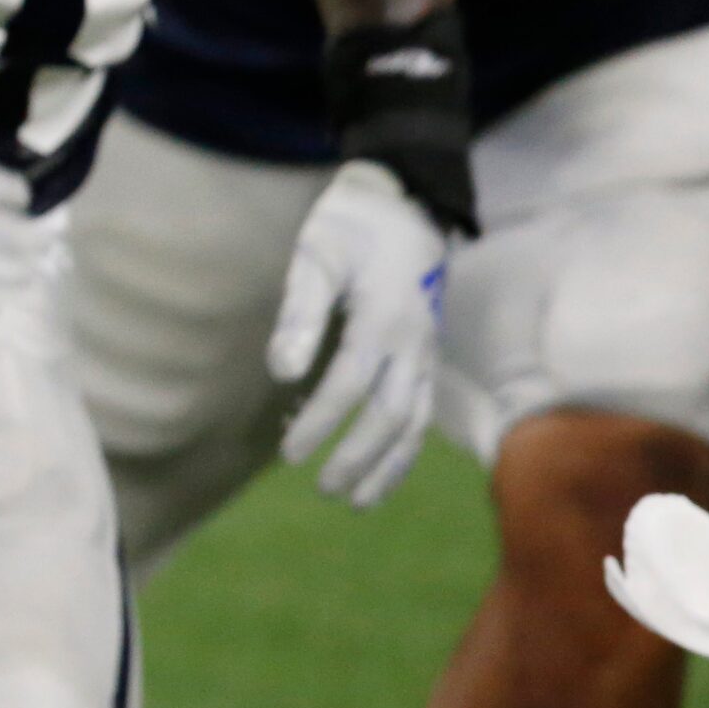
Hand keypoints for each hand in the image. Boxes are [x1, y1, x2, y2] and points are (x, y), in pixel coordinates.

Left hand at [267, 159, 446, 508]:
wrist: (404, 206)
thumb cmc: (349, 227)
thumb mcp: (315, 255)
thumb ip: (298, 313)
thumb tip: (281, 373)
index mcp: (383, 318)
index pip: (350, 385)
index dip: (321, 423)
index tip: (289, 454)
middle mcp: (413, 342)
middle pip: (389, 414)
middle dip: (357, 456)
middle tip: (321, 487)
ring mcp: (425, 351)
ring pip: (414, 421)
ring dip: (386, 465)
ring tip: (354, 501)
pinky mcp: (426, 355)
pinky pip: (421, 411)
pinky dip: (404, 449)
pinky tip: (381, 474)